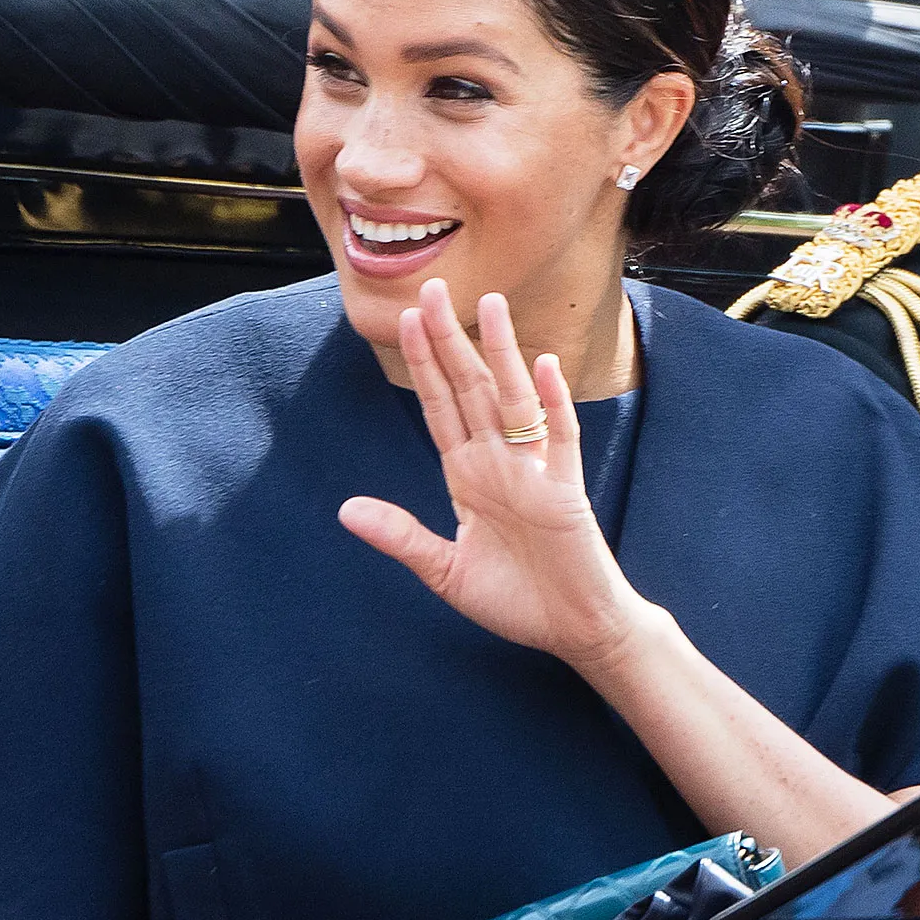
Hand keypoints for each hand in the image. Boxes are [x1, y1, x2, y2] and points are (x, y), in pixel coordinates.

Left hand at [339, 278, 647, 676]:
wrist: (573, 630)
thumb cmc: (516, 600)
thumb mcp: (445, 571)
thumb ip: (402, 536)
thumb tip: (346, 509)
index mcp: (469, 476)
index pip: (441, 407)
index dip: (423, 365)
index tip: (406, 320)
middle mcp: (500, 462)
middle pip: (471, 389)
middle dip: (451, 341)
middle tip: (432, 290)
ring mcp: (534, 471)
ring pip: (514, 399)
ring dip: (503, 353)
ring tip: (491, 304)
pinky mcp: (565, 490)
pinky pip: (560, 438)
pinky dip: (553, 404)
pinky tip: (543, 368)